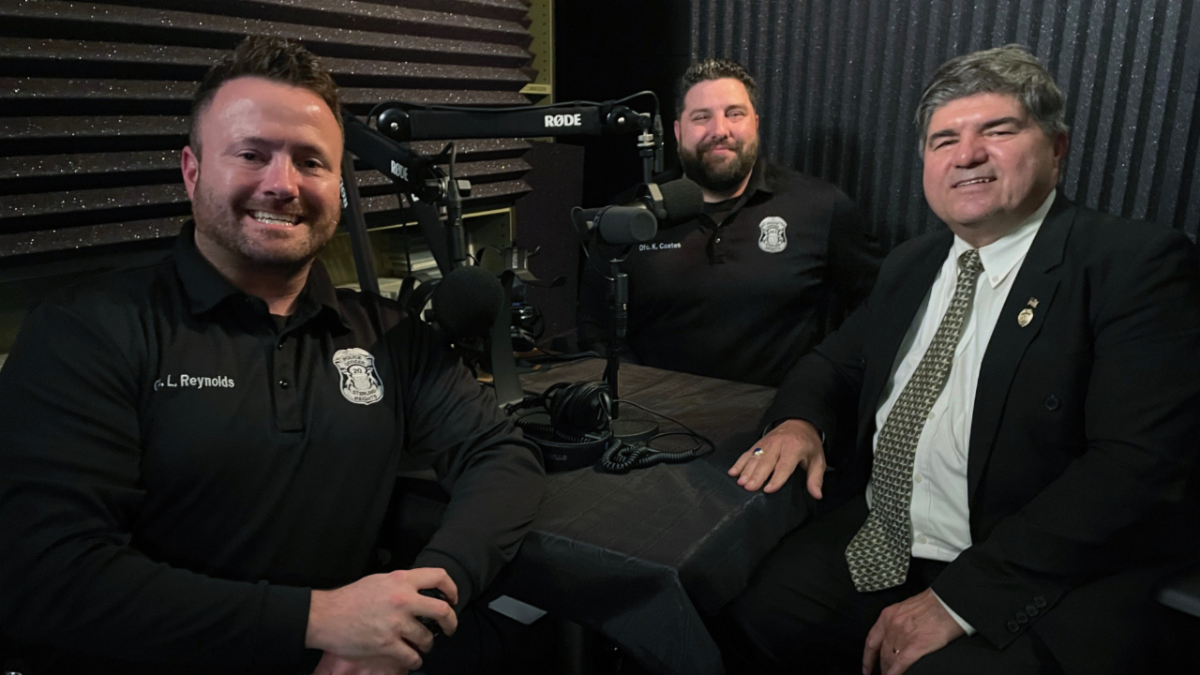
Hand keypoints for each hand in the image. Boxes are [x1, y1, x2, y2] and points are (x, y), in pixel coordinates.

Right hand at [306, 568, 457, 670]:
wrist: (326, 616)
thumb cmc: (350, 598)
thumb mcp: (379, 581)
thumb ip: (400, 584)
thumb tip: (418, 591)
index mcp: (401, 580)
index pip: (439, 577)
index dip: (452, 589)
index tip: (452, 599)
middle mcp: (403, 600)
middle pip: (442, 611)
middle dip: (451, 622)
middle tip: (449, 628)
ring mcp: (396, 623)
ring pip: (427, 638)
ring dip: (427, 645)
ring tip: (421, 645)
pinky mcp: (387, 645)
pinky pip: (412, 656)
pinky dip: (414, 660)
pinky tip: (411, 658)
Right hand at [729, 419, 825, 495]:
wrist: (799, 422)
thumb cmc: (808, 444)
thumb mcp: (818, 459)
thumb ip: (816, 478)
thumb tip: (816, 495)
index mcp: (794, 448)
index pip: (784, 465)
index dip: (777, 478)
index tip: (769, 489)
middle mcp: (778, 444)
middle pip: (766, 461)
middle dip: (757, 475)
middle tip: (749, 487)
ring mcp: (766, 443)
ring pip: (754, 457)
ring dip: (746, 470)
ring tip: (741, 482)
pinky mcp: (758, 443)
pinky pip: (747, 453)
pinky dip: (739, 463)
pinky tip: (733, 472)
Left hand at [862, 589, 964, 674]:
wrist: (949, 602)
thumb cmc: (933, 603)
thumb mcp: (906, 609)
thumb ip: (898, 622)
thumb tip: (897, 637)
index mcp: (888, 615)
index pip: (871, 640)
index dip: (867, 658)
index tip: (865, 668)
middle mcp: (892, 626)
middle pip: (882, 653)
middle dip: (882, 666)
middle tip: (883, 674)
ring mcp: (903, 636)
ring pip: (890, 660)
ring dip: (889, 670)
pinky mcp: (917, 645)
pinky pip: (901, 664)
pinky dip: (895, 673)